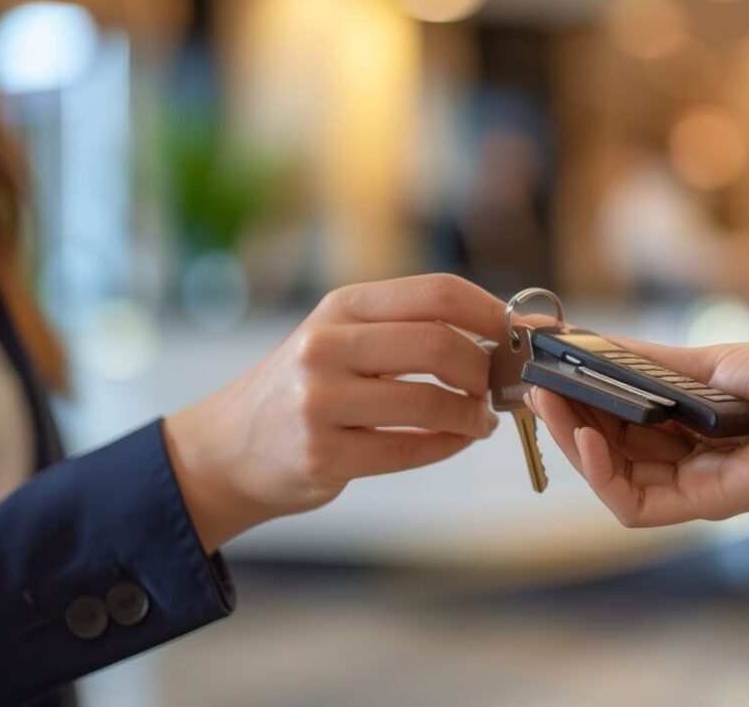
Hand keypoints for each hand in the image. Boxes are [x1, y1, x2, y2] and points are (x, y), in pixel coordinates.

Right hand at [164, 274, 504, 550]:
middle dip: (485, 370)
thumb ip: (409, 329)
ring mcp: (320, 402)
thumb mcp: (341, 337)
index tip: (520, 334)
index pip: (436, 292)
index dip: (492, 313)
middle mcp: (326, 346)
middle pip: (441, 345)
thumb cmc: (306, 388)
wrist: (228, 448)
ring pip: (431, 404)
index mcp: (341, 306)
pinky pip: (412, 450)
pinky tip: (454, 441)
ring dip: (472, 416)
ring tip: (479, 421)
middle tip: (497, 387)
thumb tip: (504, 330)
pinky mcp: (323, 456)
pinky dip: (448, 446)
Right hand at [528, 339, 748, 527]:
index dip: (582, 400)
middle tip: (538, 386)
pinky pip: (636, 504)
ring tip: (552, 405)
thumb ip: (655, 360)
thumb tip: (598, 340)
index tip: (553, 369)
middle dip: (567, 419)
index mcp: (693, 428)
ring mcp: (697, 486)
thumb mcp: (719, 359)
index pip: (620, 422)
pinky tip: (590, 438)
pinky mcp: (709, 504)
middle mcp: (689, 461)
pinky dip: (603, 476)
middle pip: (608, 450)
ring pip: (613, 479)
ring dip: (574, 444)